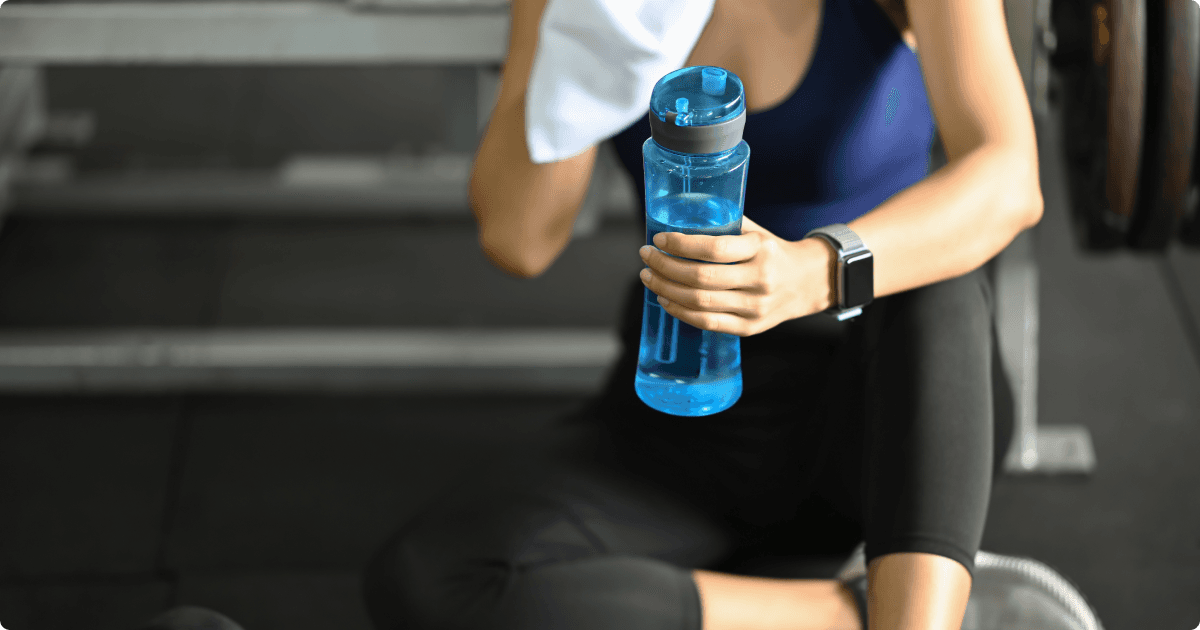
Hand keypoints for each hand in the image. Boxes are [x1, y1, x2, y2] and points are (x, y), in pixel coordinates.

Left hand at [638, 215, 836, 336]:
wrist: (808, 282)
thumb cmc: (771, 251)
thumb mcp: (754, 231)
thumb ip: (723, 224)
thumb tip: (680, 214)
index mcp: (760, 249)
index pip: (714, 248)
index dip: (681, 245)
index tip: (659, 239)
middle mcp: (759, 280)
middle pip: (701, 278)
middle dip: (665, 267)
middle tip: (646, 256)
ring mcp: (755, 308)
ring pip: (699, 303)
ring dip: (666, 289)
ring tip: (649, 277)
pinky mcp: (749, 328)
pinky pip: (707, 323)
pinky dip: (680, 311)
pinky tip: (666, 299)